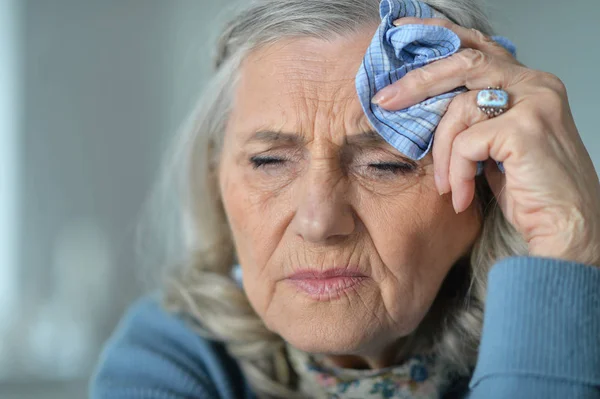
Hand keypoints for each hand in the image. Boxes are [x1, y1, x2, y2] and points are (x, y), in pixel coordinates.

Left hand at [372, 18, 599, 265]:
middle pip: (463, 62)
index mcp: (529, 82)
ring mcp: (534, 103)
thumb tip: (425, 105)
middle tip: (384, 100)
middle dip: (417, 81)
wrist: (565, 229)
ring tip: (447, 186)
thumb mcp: (496, 145)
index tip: (402, 32)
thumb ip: (474, 117)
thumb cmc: (529, 190)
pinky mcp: (525, 129)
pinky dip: (456, 172)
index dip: (439, 36)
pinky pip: (466, 142)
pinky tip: (462, 195)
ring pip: (459, 108)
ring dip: (442, 153)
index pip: (478, 47)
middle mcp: (536, 84)